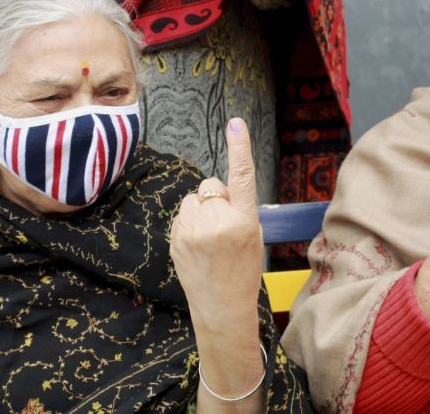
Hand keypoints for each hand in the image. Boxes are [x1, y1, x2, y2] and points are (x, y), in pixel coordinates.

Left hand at [170, 118, 262, 329]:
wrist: (221, 307)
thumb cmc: (243, 272)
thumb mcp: (253, 237)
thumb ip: (237, 209)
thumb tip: (214, 191)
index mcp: (244, 220)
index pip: (241, 176)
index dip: (240, 148)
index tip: (236, 123)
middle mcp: (217, 221)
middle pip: (211, 186)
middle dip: (216, 197)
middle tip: (224, 226)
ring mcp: (192, 230)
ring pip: (193, 199)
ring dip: (200, 210)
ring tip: (208, 239)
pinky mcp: (175, 238)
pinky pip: (182, 215)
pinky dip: (188, 224)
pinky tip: (196, 246)